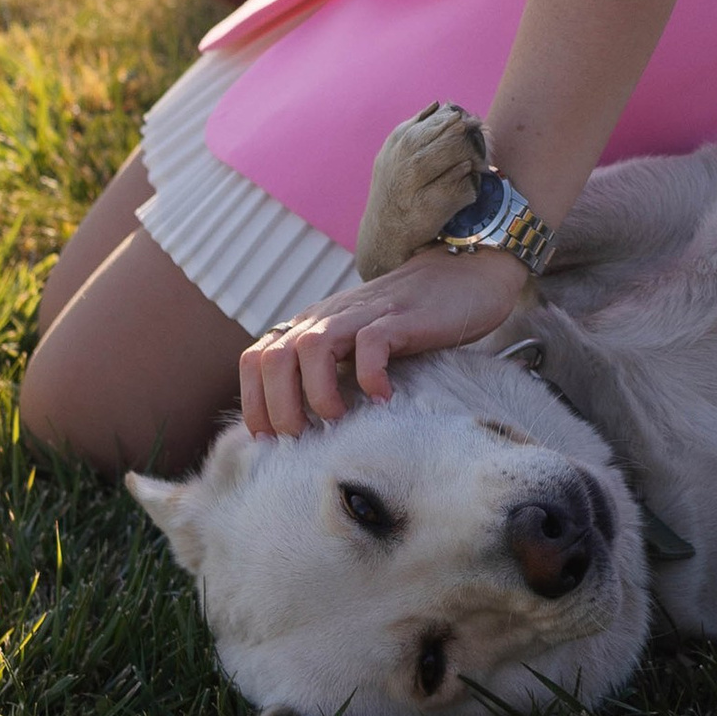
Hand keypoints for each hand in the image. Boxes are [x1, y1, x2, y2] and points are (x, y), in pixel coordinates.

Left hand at [239, 244, 534, 436]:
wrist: (462, 276)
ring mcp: (362, 314)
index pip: (256, 358)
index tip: (270, 440)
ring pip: (312, 347)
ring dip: (316, 393)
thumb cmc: (407, 324)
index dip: (254, 401)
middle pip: (274, 356)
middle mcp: (328, 317)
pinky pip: (371, 344)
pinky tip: (382, 398)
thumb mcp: (355, 345)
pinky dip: (370, 376)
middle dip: (278, 406)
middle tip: (301, 439)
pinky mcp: (399, 317)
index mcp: (311, 325)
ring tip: (337, 419)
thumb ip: (327, 372)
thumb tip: (299, 428)